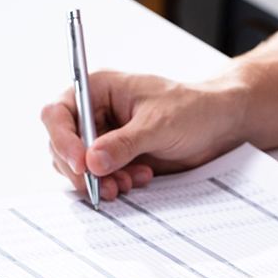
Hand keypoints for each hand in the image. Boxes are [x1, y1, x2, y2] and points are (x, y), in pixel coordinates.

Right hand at [41, 70, 248, 199]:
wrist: (219, 125)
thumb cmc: (193, 109)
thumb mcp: (158, 124)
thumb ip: (124, 144)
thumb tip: (91, 162)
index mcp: (98, 90)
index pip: (58, 113)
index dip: (62, 140)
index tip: (80, 163)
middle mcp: (95, 114)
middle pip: (62, 145)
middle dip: (81, 170)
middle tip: (102, 186)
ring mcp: (103, 138)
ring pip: (79, 166)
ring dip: (98, 181)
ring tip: (127, 184)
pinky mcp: (115, 159)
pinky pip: (99, 177)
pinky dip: (113, 184)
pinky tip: (138, 179)